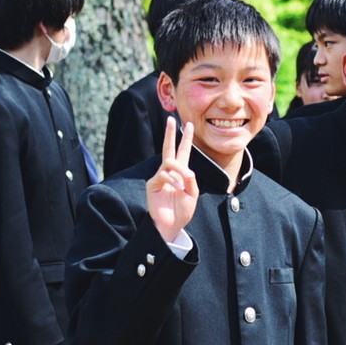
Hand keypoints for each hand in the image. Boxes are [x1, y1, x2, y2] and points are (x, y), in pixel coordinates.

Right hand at [146, 118, 198, 243]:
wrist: (171, 225)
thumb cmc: (182, 211)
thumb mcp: (193, 194)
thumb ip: (191, 180)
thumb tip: (185, 169)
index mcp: (181, 173)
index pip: (183, 152)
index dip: (185, 139)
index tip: (188, 125)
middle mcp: (169, 172)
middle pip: (168, 148)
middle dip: (170, 133)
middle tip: (170, 119)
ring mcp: (160, 177)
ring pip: (169, 162)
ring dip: (180, 170)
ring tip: (185, 182)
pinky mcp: (153, 184)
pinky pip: (164, 175)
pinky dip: (173, 180)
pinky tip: (177, 189)